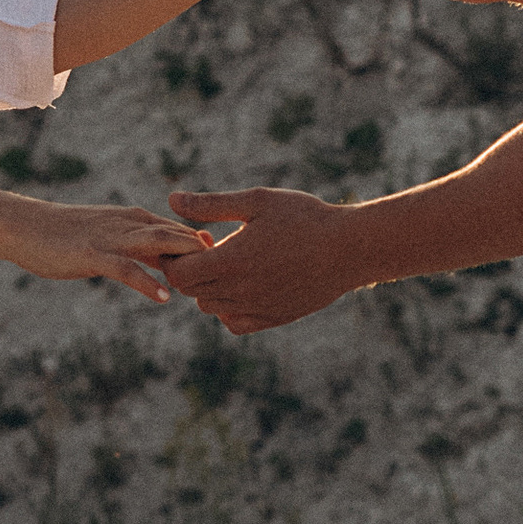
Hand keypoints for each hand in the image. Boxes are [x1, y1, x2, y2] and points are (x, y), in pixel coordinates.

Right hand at [4, 199, 214, 305]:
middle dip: (208, 254)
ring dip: (186, 262)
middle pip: (179, 233)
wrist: (26, 227)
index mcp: (137, 219)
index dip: (209, 248)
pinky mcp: (93, 255)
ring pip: (158, 244)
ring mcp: (112, 238)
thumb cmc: (69, 236)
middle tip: (236, 275)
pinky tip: (164, 297)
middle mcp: (130, 223)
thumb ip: (144, 248)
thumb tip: (177, 265)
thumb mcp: (114, 239)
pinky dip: (146, 281)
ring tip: (210, 283)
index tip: (235, 267)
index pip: (182, 229)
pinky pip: (125, 269)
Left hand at [163, 186, 375, 330]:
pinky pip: (234, 323)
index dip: (175, 258)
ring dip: (209, 288)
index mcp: (232, 261)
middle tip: (211, 246)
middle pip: (191, 292)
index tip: (193, 239)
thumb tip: (172, 200)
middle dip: (191, 269)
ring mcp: (257, 309)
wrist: (349, 249)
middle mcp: (240, 291)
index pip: (178, 274)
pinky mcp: (273, 319)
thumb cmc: (304, 217)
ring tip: (230, 262)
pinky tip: (243, 284)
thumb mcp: (257, 201)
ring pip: (211, 308)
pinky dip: (229, 308)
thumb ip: (211, 204)